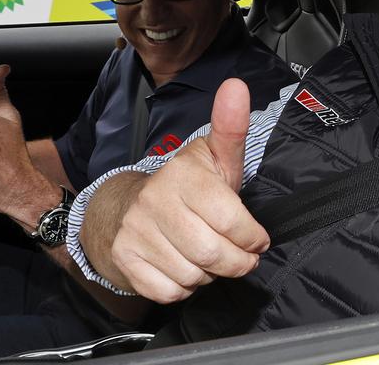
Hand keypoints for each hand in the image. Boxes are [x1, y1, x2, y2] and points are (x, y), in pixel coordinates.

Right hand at [107, 78, 268, 302]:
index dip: (252, 237)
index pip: (231, 220)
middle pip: (213, 254)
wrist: (122, 207)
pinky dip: (185, 287)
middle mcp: (155, 201)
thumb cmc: (184, 186)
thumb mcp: (212, 157)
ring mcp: (136, 232)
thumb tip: (237, 87)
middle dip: (236, 262)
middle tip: (240, 256)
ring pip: (193, 276)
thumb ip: (230, 129)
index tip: (257, 239)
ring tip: (209, 257)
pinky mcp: (126, 259)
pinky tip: (184, 267)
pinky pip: (169, 291)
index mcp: (183, 175)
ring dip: (210, 275)